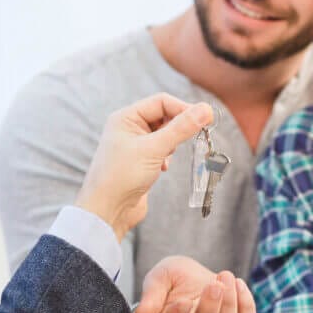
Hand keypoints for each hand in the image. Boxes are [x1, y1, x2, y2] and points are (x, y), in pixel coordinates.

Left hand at [75, 93, 211, 239]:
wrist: (107, 211)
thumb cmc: (121, 177)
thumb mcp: (154, 149)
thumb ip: (181, 128)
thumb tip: (205, 110)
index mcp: (126, 117)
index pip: (161, 102)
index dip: (184, 108)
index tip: (205, 119)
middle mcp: (129, 127)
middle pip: (164, 116)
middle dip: (179, 127)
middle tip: (195, 137)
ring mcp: (135, 145)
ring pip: (165, 134)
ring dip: (172, 144)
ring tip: (166, 158)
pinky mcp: (141, 161)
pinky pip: (162, 150)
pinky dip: (167, 156)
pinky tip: (163, 168)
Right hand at [128, 256, 255, 312]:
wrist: (191, 279)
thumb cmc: (172, 281)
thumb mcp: (159, 278)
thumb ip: (151, 293)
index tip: (183, 300)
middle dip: (209, 311)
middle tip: (214, 285)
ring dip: (230, 307)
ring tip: (225, 277)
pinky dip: (247, 308)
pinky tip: (239, 284)